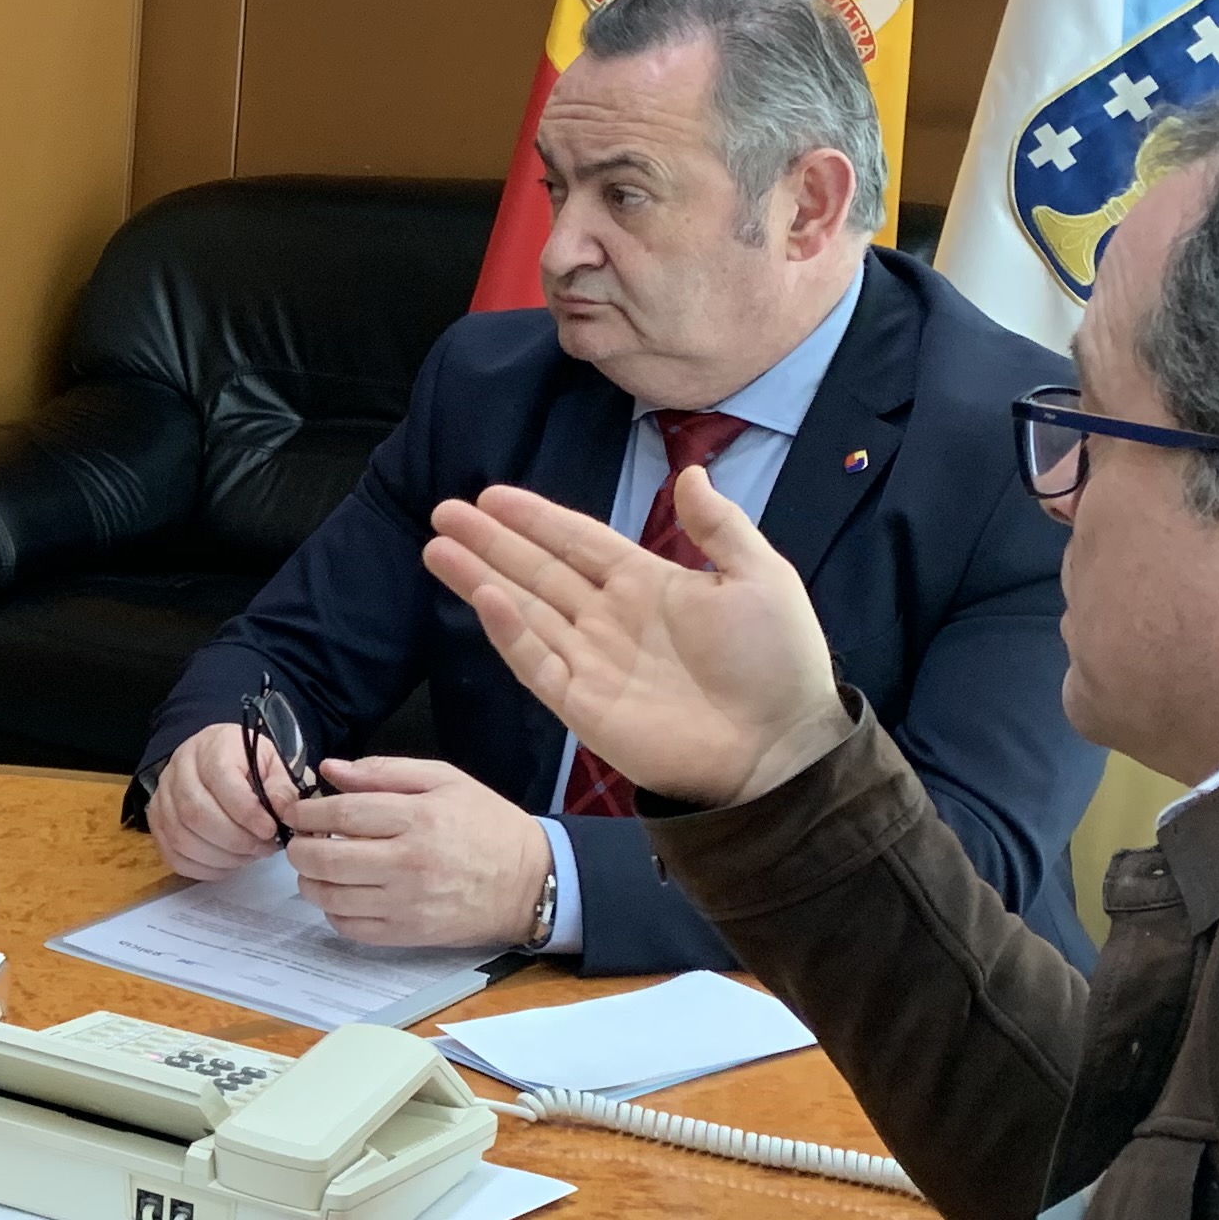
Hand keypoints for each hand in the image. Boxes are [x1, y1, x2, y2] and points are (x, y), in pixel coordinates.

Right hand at [147, 721, 300, 880]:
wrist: (217, 760)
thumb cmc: (248, 764)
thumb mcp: (273, 764)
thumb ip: (281, 786)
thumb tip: (282, 811)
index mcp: (211, 747)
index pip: (220, 779)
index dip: (246, 811)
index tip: (270, 830)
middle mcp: (178, 769)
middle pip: (195, 813)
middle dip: (234, 840)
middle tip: (262, 848)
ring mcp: (163, 797)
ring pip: (181, 837)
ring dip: (220, 857)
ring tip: (248, 856)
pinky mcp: (157, 823)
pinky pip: (173, 855)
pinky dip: (203, 868)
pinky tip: (227, 864)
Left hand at [283, 757, 552, 949]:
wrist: (531, 881)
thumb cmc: (487, 826)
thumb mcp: (445, 780)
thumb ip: (384, 771)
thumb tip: (331, 769)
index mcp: (418, 818)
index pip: (342, 813)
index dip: (307, 812)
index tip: (295, 811)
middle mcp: (409, 863)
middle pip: (327, 858)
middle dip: (300, 848)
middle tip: (301, 841)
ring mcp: (408, 903)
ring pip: (332, 897)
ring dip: (310, 881)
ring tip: (317, 867)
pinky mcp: (409, 933)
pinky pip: (351, 927)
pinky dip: (333, 912)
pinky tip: (342, 895)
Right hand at [418, 468, 851, 808]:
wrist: (781, 747)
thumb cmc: (778, 663)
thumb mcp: (762, 577)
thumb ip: (720, 526)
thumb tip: (689, 472)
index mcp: (649, 584)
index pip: (579, 542)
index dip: (536, 519)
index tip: (492, 495)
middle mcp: (610, 619)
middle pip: (537, 570)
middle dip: (491, 542)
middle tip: (445, 511)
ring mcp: (592, 662)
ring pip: (523, 610)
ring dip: (480, 578)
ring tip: (438, 547)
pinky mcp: (582, 706)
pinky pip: (536, 662)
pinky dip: (509, 631)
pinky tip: (485, 598)